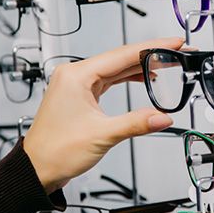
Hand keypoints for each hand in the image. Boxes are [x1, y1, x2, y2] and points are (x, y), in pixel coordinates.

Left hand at [23, 37, 183, 193]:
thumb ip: (136, 123)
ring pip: (116, 68)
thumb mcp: (102, 135)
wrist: (36, 169)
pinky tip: (144, 78)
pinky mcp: (80, 94)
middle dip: (150, 55)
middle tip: (177, 52)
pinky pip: (109, 79)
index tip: (173, 43)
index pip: (122, 54)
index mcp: (76, 75)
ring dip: (141, 66)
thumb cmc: (55, 151)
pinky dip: (128, 77)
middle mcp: (75, 75)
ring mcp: (76, 84)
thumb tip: (163, 117)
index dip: (152, 48)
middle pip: (120, 57)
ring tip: (167, 64)